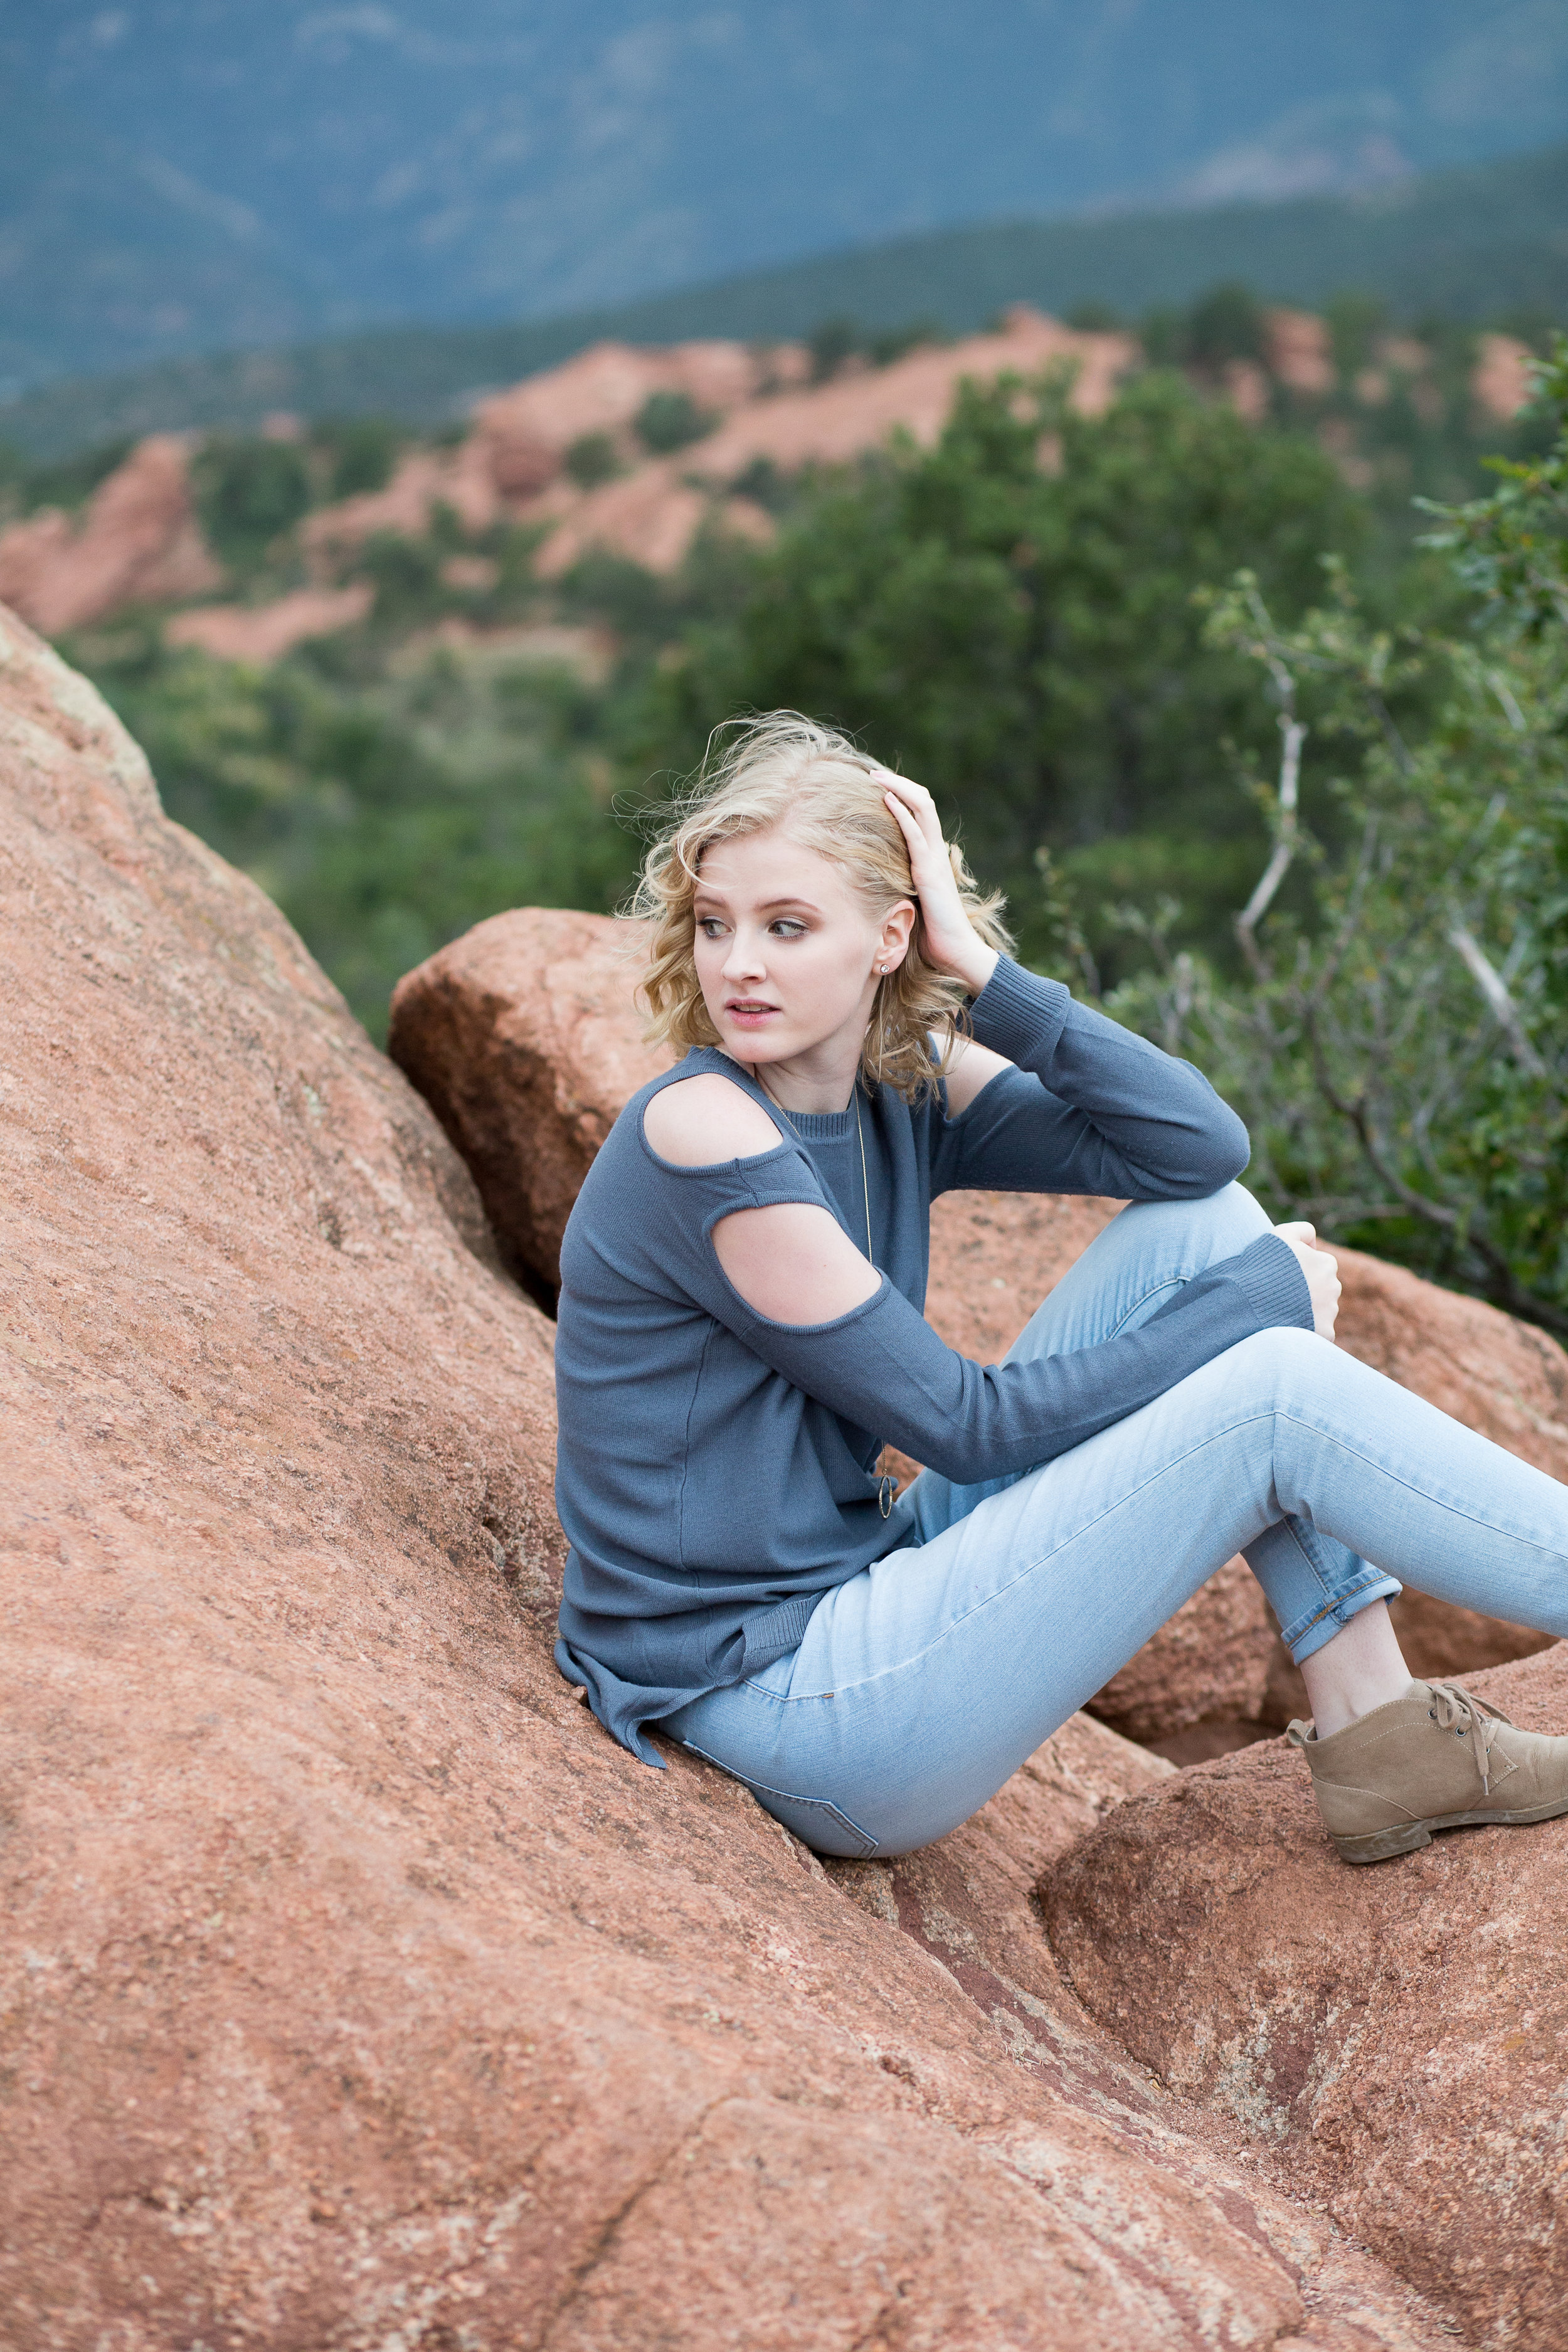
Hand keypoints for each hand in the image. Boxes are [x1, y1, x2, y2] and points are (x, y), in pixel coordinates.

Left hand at [877, 770, 997, 997]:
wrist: (957, 952)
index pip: (921, 813)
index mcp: (932, 857)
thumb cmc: (933, 934)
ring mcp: (934, 860)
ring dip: (898, 788)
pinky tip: (887, 798)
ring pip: (922, 809)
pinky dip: (902, 813)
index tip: (878, 785)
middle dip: (898, 782)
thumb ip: (901, 885)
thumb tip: (875, 882)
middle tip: (873, 772)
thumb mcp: (912, 901)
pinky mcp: (929, 874)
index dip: (903, 794)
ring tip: (877, 776)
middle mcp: (936, 852)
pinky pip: (916, 835)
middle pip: (923, 802)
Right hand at [1274, 1221, 1339, 1338]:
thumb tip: (1313, 1240)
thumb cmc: (1264, 1267)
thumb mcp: (1279, 1234)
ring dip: (1305, 1310)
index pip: (1317, 1265)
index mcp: (1326, 1263)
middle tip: (1278, 1294)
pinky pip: (1318, 1330)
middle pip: (1321, 1288)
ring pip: (1320, 1310)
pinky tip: (1287, 1326)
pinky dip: (1306, 1329)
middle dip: (1305, 1291)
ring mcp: (1330, 1311)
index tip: (1280, 1275)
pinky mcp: (1325, 1332)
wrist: (1253, 1304)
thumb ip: (1300, 1230)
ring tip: (1279, 1310)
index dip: (1298, 1269)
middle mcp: (1334, 1286)